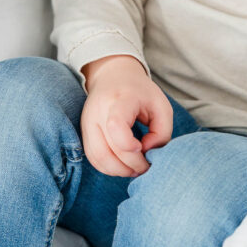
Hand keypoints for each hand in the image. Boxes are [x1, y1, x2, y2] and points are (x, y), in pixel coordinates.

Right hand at [80, 55, 172, 175]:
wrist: (113, 76)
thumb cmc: (140, 93)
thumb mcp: (161, 106)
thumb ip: (162, 131)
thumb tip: (148, 152)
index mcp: (120, 99)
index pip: (115, 126)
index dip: (129, 145)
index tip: (143, 146)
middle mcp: (98, 111)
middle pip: (108, 150)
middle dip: (131, 165)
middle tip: (146, 166)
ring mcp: (87, 122)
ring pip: (97, 158)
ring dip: (119, 171)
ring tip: (136, 168)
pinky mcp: (84, 132)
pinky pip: (93, 158)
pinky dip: (109, 168)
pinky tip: (123, 165)